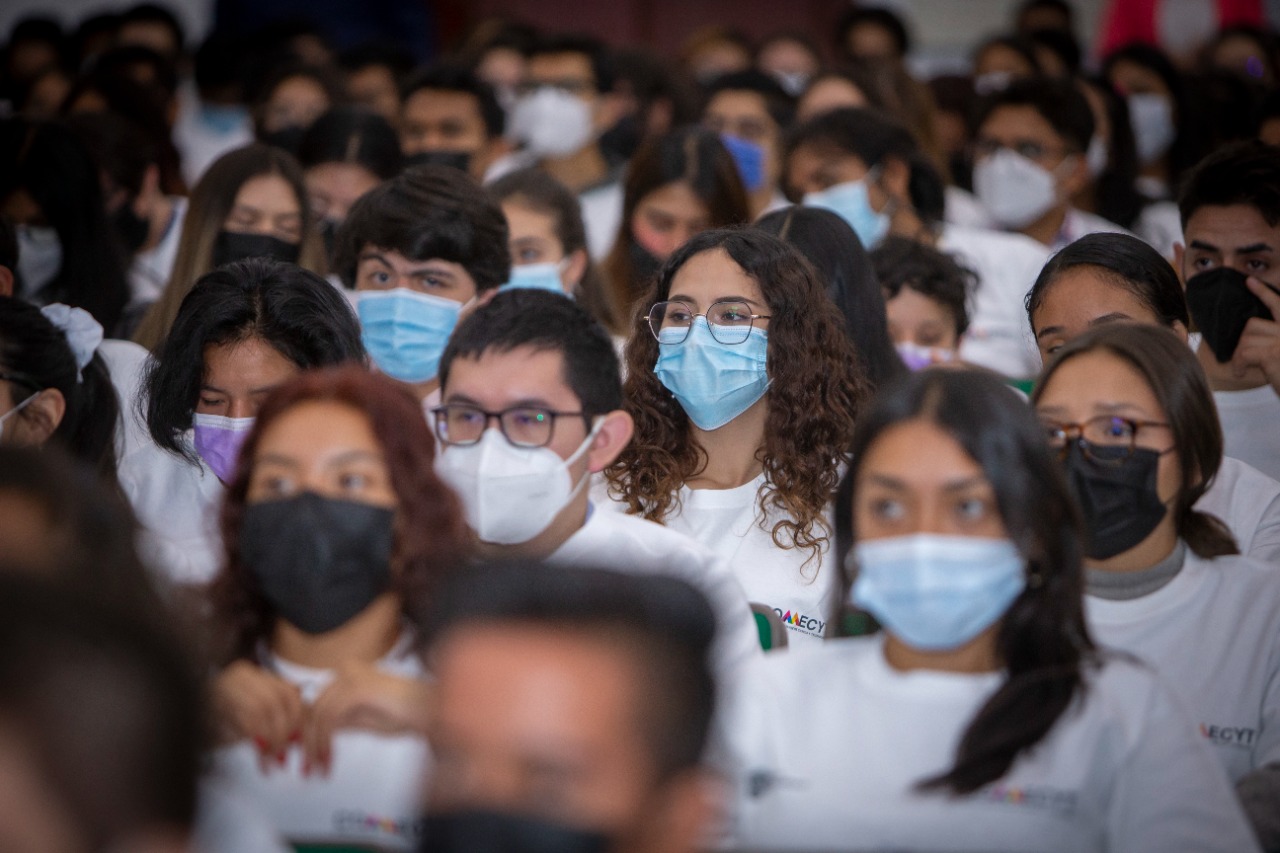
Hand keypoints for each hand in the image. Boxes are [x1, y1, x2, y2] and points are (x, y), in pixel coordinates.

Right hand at [212, 660, 303, 771]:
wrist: (173, 725)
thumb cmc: (213, 726)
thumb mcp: (248, 720)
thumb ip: (274, 720)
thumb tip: (301, 734)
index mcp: (252, 674)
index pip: (288, 693)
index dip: (299, 719)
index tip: (302, 743)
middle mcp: (239, 675)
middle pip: (280, 700)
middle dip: (287, 731)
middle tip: (284, 757)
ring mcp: (224, 685)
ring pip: (263, 710)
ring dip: (273, 740)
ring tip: (272, 762)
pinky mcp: (210, 702)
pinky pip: (244, 721)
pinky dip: (258, 742)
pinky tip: (261, 758)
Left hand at [302, 665, 430, 775]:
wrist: (431, 710)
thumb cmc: (408, 713)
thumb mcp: (364, 720)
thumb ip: (341, 722)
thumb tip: (317, 733)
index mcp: (348, 673)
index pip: (315, 702)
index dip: (306, 730)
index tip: (304, 754)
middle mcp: (346, 670)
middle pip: (312, 708)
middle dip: (307, 741)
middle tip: (307, 767)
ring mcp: (351, 676)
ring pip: (318, 714)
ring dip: (315, 746)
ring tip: (318, 768)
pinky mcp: (357, 688)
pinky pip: (329, 718)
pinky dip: (325, 741)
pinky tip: (328, 758)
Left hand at [1230, 277, 1279, 393]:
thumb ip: (1272, 343)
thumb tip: (1248, 338)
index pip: (1278, 305)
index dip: (1263, 293)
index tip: (1249, 280)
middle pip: (1251, 326)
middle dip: (1242, 343)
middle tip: (1245, 361)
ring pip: (1245, 339)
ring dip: (1239, 356)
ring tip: (1245, 369)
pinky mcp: (1274, 353)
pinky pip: (1244, 353)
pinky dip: (1238, 365)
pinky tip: (1242, 374)